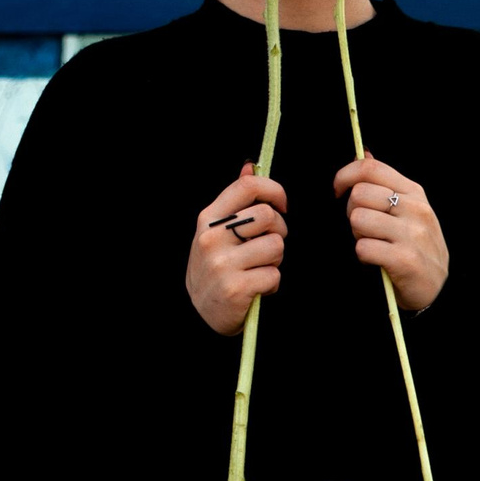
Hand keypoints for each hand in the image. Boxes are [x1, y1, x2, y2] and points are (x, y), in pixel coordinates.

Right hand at [186, 164, 288, 334]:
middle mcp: (212, 237)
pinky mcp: (236, 288)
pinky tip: (258, 288)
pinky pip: (275, 275)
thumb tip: (250, 166)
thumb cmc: (214, 267)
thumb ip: (235, 201)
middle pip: (268, 216)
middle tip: (269, 245)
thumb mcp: (216, 232)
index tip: (281, 205)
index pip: (248, 187)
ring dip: (276, 260)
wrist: (198, 314)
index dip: (274, 190)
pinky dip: (273, 283)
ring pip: (276, 246)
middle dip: (279, 231)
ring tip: (260, 268)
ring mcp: (222, 263)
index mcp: (209, 219)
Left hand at [334, 156, 448, 311]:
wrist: (436, 287)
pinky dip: (363, 256)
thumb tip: (365, 152)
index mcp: (414, 192)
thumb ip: (385, 182)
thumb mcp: (408, 209)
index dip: (344, 176)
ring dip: (358, 235)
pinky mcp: (406, 260)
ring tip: (374, 244)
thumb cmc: (415, 245)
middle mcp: (416, 209)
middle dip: (352, 212)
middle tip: (364, 229)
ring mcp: (413, 234)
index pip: (370, 168)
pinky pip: (363, 248)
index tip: (338, 191)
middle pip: (359, 194)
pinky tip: (377, 261)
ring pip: (358, 219)